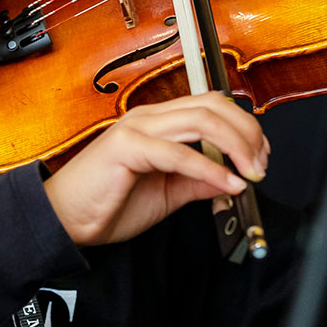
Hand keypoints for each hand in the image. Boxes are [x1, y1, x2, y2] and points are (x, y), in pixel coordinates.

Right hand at [43, 92, 266, 247]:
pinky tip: (226, 184)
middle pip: (213, 106)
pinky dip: (209, 169)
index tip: (260, 160)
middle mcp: (149, 118)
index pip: (212, 107)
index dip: (245, 129)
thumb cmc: (107, 204)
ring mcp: (137, 129)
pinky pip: (178, 154)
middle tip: (260, 166)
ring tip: (249, 173)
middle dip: (247, 133)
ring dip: (236, 146)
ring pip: (201, 120)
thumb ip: (198, 182)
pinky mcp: (126, 148)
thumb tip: (232, 179)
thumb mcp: (168, 194)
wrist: (66, 221)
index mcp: (158, 123)